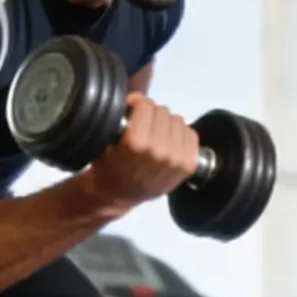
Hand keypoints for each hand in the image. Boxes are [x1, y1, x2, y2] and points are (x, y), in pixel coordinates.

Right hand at [81, 94, 200, 215]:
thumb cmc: (109, 167)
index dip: (137, 103)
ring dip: (166, 123)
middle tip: (143, 122)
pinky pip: (191, 134)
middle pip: (162, 111)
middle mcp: (159, 150)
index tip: (132, 108)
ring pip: (177, 120)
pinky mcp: (188, 165)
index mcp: (136, 143)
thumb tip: (137, 101)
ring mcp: (176, 159)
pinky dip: (181, 134)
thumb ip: (122, 119)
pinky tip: (169, 141)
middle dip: (151, 113)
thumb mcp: (105, 141)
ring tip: (156, 133)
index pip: (145, 106)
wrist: (120, 195)